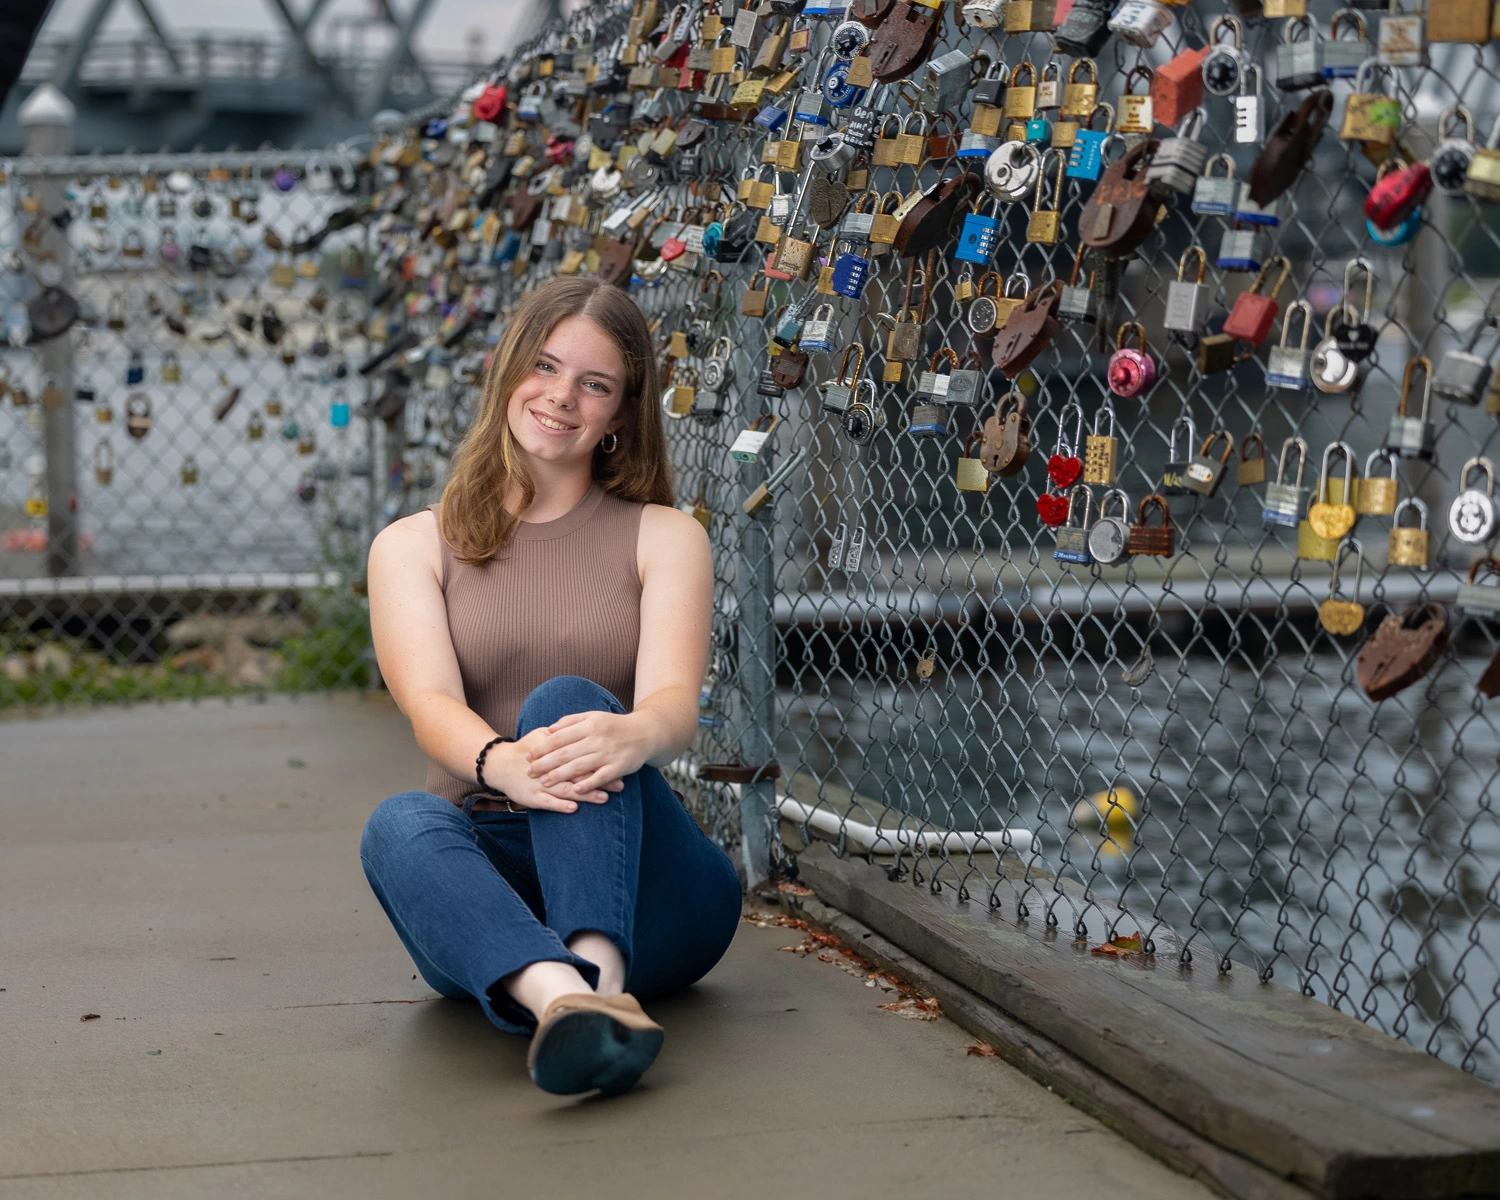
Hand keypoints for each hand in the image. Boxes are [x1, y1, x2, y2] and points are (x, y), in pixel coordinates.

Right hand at [493, 734, 624, 813]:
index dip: (601, 760)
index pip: (582, 755)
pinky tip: (574, 808)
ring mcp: (541, 784)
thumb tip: (585, 725)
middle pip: (579, 773)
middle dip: (600, 780)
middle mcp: (550, 768)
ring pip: (566, 789)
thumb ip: (563, 733)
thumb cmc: (525, 749)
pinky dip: (560, 805)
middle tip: (620, 784)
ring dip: (586, 794)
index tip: (619, 763)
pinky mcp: (533, 798)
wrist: (499, 765)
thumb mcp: (543, 735)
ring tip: (604, 798)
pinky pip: (548, 803)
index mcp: (556, 752)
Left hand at [524, 711, 648, 796]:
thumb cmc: (615, 725)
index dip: (542, 747)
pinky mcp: (618, 767)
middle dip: (544, 763)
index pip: (559, 737)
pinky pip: (600, 777)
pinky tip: (575, 791)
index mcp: (589, 725)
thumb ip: (571, 721)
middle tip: (529, 772)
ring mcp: (608, 753)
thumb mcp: (593, 716)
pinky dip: (587, 784)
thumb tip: (549, 729)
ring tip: (544, 782)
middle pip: (565, 753)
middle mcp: (597, 738)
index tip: (528, 755)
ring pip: (579, 766)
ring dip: (560, 775)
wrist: (646, 733)